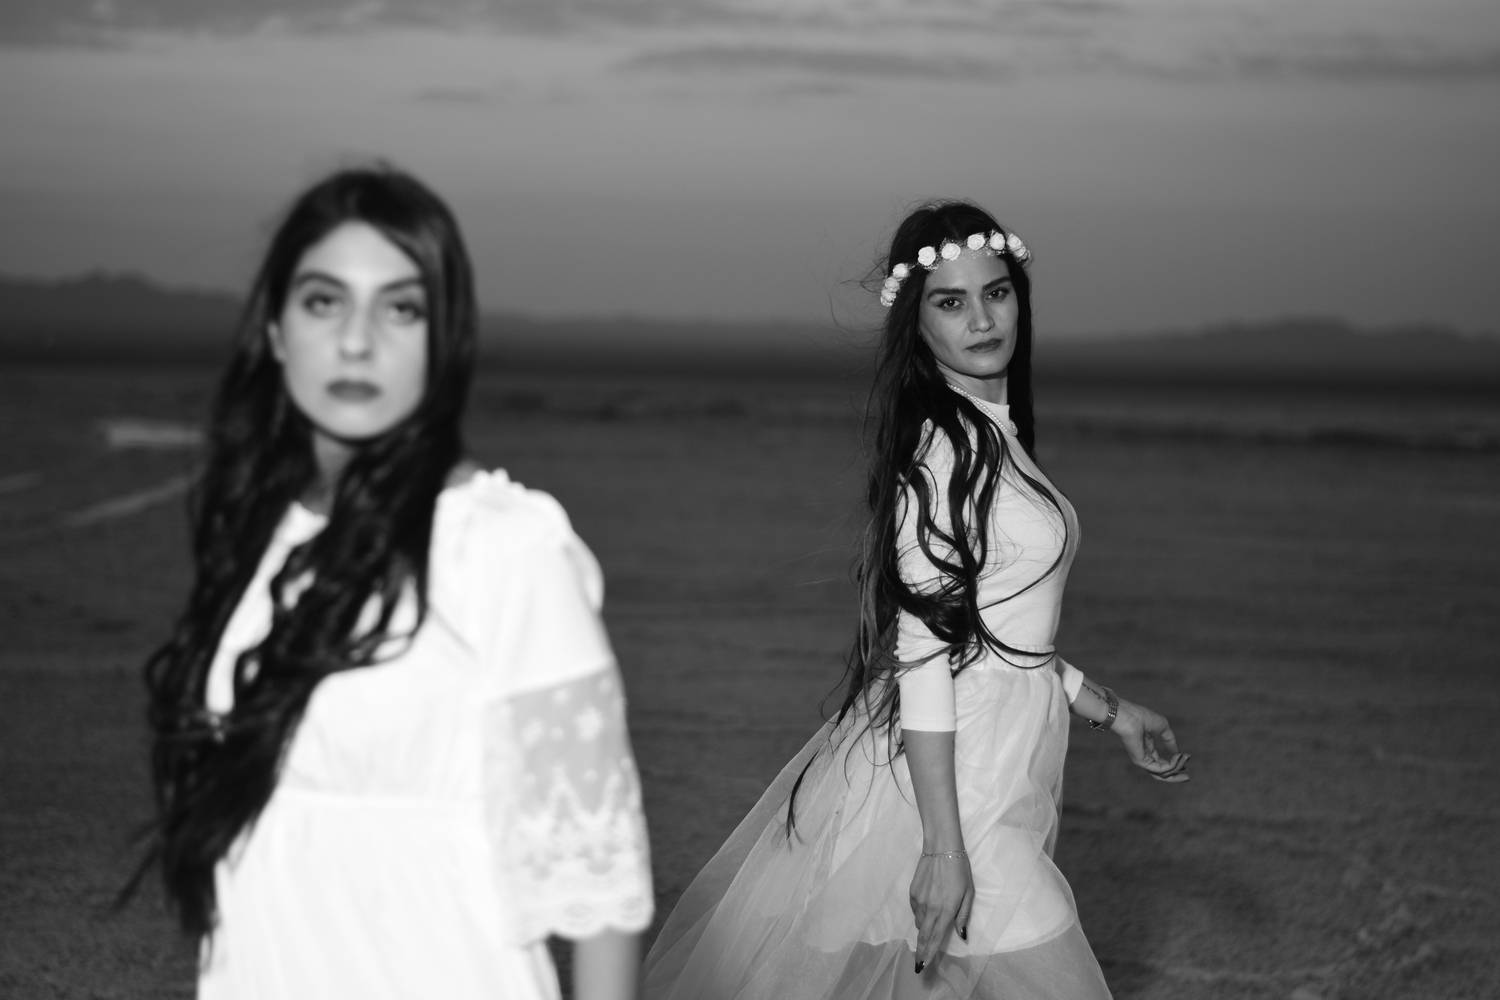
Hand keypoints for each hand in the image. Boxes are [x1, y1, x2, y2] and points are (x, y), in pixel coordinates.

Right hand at [909, 849, 973, 973]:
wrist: (941, 848)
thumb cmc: (960, 870)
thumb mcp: (969, 893)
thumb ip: (963, 915)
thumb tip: (961, 935)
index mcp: (945, 910)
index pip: (935, 938)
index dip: (929, 954)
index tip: (924, 966)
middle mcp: (929, 908)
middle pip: (922, 935)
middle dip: (920, 951)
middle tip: (918, 964)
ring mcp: (919, 900)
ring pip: (918, 923)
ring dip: (922, 931)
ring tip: (927, 931)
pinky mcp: (912, 892)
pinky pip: (915, 910)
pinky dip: (920, 915)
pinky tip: (927, 909)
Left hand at [1110, 699, 1190, 782]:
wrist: (1129, 715)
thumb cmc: (1142, 717)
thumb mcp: (1162, 727)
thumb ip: (1169, 740)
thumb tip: (1177, 752)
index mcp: (1147, 748)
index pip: (1162, 762)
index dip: (1176, 762)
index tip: (1188, 757)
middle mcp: (1144, 756)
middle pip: (1162, 773)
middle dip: (1176, 775)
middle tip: (1188, 777)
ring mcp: (1142, 760)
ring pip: (1162, 773)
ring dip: (1176, 769)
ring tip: (1184, 760)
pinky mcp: (1141, 762)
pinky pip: (1160, 770)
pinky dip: (1171, 765)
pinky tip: (1178, 757)